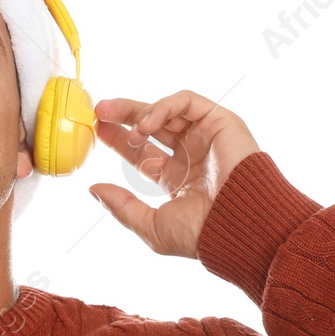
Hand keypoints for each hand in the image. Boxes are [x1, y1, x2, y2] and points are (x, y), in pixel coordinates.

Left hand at [88, 91, 259, 258]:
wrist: (241, 224)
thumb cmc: (203, 233)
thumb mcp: (152, 226)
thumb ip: (122, 207)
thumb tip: (93, 189)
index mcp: (177, 179)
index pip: (142, 152)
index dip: (119, 140)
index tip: (97, 130)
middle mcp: (191, 155)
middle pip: (151, 126)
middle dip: (124, 115)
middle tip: (100, 110)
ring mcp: (206, 137)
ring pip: (167, 110)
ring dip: (141, 112)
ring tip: (125, 126)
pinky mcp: (220, 121)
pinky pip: (187, 102)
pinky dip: (164, 107)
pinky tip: (147, 124)